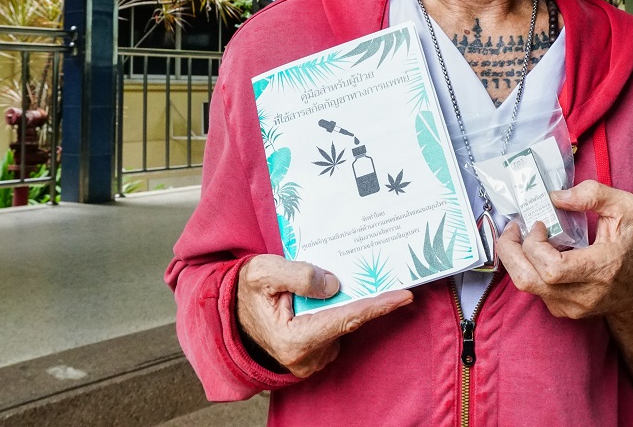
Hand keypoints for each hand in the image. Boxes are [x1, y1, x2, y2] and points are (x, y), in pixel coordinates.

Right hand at [236, 255, 412, 377]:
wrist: (227, 316)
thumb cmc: (244, 292)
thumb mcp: (263, 272)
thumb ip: (298, 275)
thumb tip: (333, 284)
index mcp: (295, 339)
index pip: (347, 318)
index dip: (378, 305)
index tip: (405, 295)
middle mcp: (308, 356)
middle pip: (349, 320)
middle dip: (366, 296)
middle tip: (380, 272)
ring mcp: (312, 360)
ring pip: (343, 324)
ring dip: (346, 302)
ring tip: (334, 279)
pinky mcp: (314, 356)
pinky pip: (335, 329)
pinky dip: (337, 311)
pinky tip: (329, 294)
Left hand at [496, 180, 632, 319]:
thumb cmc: (632, 246)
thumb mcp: (625, 209)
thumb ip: (594, 195)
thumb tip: (556, 197)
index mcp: (601, 269)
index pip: (553, 269)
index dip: (535, 244)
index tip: (540, 224)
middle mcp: (583, 294)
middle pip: (528, 280)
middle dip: (509, 251)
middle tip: (513, 229)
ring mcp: (571, 307)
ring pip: (526, 285)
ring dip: (515, 258)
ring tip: (522, 237)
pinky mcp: (562, 311)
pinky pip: (534, 289)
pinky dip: (528, 268)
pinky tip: (537, 253)